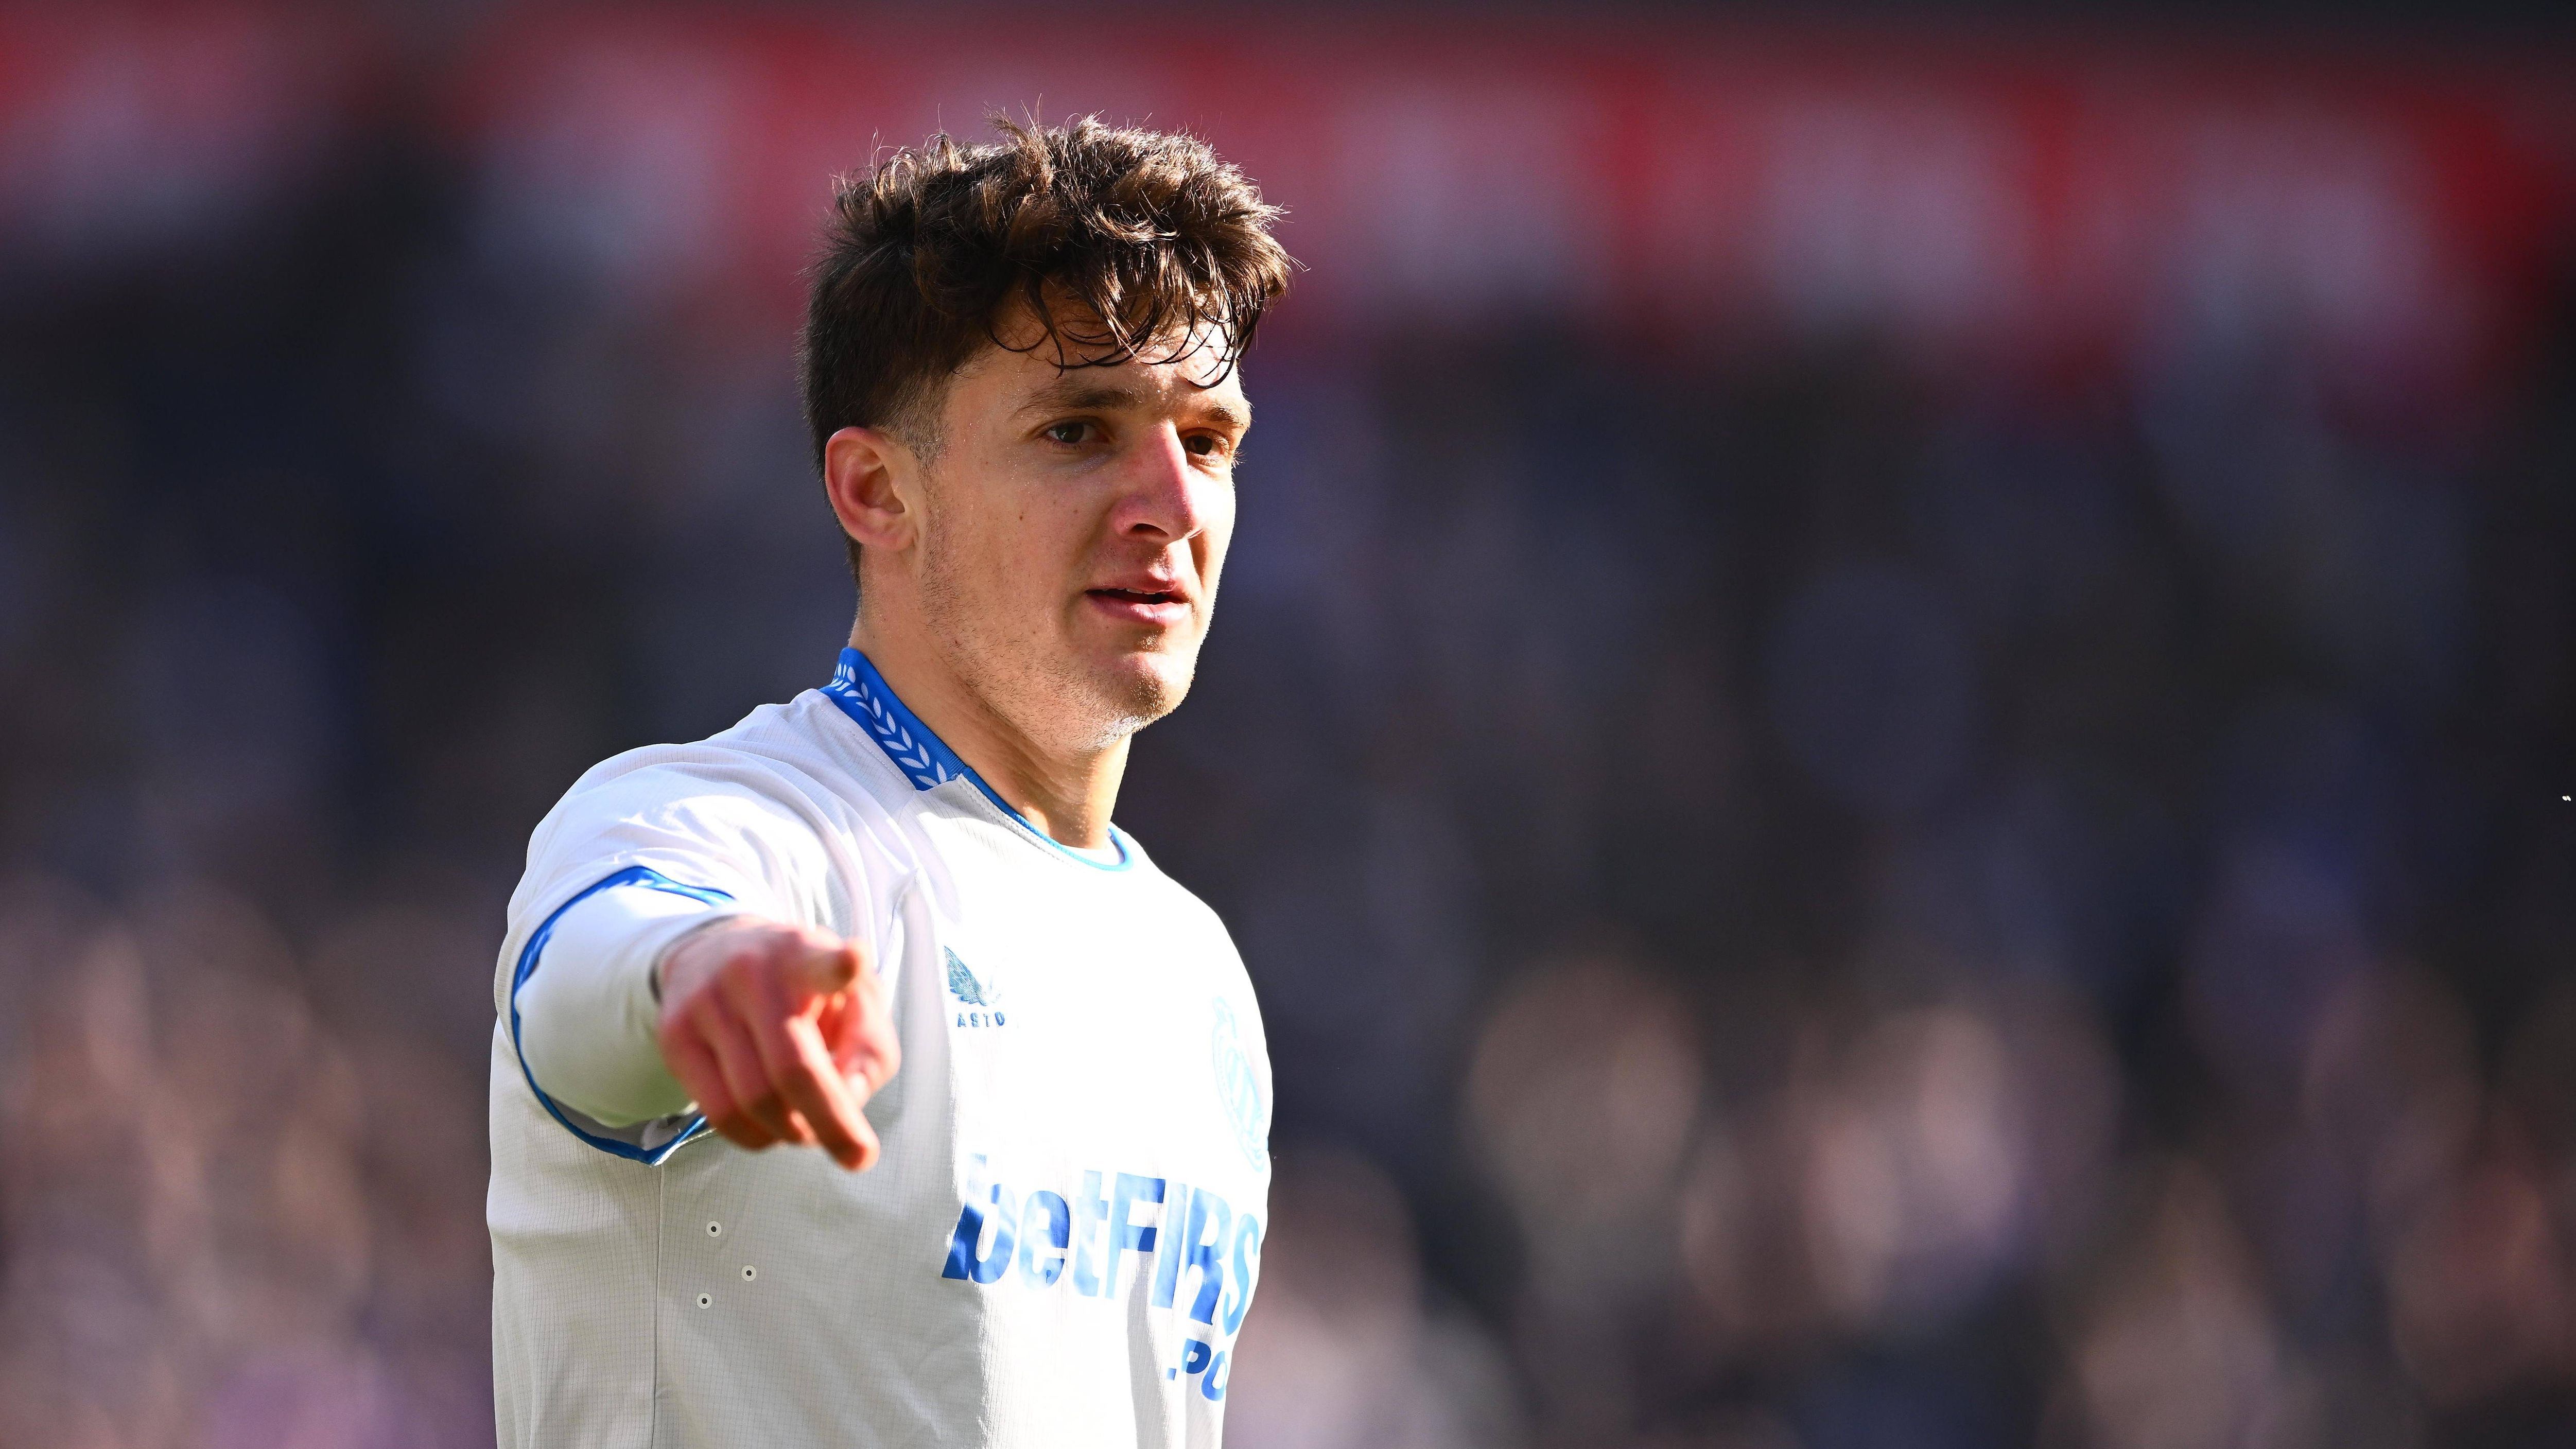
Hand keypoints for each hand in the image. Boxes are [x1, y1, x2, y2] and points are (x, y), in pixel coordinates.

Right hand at [654, 917, 899, 1169]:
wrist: (710, 954)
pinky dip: (756, 1136)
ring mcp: (706, 1005)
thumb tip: (849, 1104)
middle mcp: (751, 974)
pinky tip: (772, 1125)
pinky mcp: (674, 1038)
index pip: (819, 959)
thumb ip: (868, 1050)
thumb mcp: (850, 999)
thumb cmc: (800, 989)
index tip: (852, 962)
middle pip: (792, 1068)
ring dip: (792, 1131)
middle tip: (856, 1155)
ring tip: (808, 1127)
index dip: (838, 965)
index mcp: (804, 955)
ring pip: (754, 1100)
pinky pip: (719, 1114)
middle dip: (832, 1124)